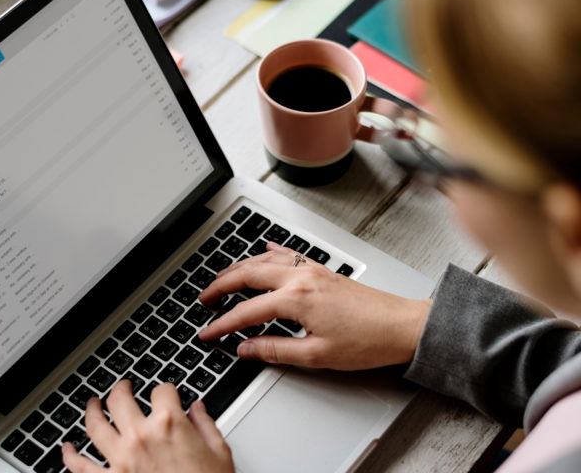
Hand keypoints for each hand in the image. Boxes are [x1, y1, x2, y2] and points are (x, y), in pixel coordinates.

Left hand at [62, 381, 233, 472]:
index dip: (166, 390)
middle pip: (120, 399)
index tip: (166, 394)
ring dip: (91, 410)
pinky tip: (67, 448)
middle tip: (123, 387)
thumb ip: (205, 424)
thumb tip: (198, 408)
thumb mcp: (219, 452)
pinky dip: (69, 456)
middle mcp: (141, 437)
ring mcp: (121, 459)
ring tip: (93, 404)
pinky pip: (80, 467)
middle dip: (121, 388)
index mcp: (170, 424)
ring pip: (95, 425)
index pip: (162, 390)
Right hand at [198, 242, 430, 369]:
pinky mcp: (322, 270)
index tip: (207, 333)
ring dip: (239, 267)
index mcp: (296, 300)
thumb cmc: (368, 341)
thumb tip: (246, 349)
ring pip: (264, 260)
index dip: (222, 324)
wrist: (403, 327)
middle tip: (203, 299)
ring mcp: (312, 270)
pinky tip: (263, 250)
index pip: (246, 312)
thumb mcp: (316, 355)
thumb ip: (275, 350)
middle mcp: (301, 278)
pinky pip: (288, 254)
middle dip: (220, 286)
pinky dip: (269, 252)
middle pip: (247, 275)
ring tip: (222, 278)